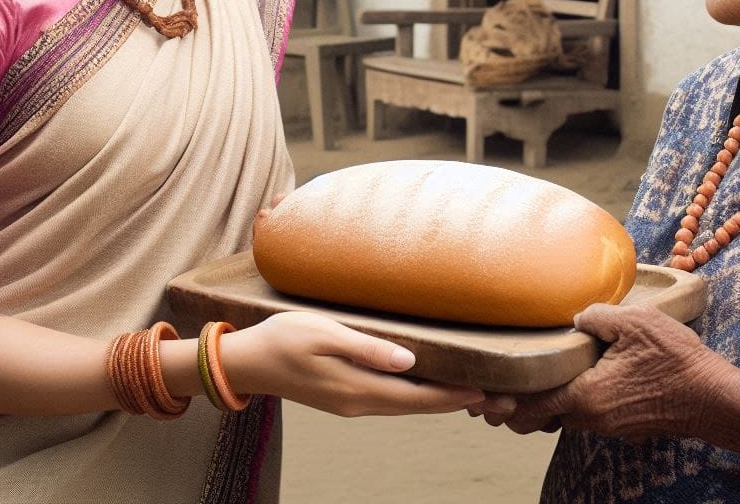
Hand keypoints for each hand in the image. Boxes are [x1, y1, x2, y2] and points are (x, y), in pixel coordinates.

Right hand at [226, 311, 485, 416]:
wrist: (248, 360)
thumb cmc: (284, 337)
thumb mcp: (325, 333)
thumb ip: (367, 347)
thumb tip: (409, 361)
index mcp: (358, 389)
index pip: (417, 397)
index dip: (452, 396)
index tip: (485, 391)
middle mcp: (358, 402)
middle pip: (417, 406)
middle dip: (454, 401)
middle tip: (492, 396)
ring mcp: (350, 402)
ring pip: (405, 405)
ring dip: (436, 399)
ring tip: (469, 389)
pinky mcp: (344, 395)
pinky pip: (390, 399)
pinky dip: (415, 395)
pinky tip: (425, 383)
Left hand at [503, 305, 735, 439]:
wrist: (714, 398)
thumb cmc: (676, 360)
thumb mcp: (633, 323)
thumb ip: (595, 317)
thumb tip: (574, 318)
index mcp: (585, 397)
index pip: (527, 408)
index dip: (501, 401)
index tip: (481, 390)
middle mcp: (591, 418)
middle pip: (538, 416)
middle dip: (516, 402)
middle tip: (498, 378)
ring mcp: (607, 425)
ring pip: (561, 415)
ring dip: (543, 399)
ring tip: (532, 371)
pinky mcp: (621, 423)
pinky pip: (583, 413)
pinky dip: (567, 398)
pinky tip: (571, 372)